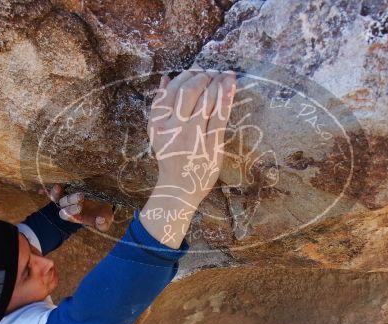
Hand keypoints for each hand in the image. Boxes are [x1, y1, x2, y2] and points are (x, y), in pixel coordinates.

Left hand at [38, 184, 113, 230]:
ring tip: (58, 187)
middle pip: (63, 204)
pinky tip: (49, 183)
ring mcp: (65, 195)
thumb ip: (103, 224)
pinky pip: (56, 186)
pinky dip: (51, 186)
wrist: (102, 201)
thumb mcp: (106, 219)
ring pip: (55, 196)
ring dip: (55, 192)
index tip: (80, 207)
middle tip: (81, 196)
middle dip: (70, 200)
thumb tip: (101, 220)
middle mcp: (67, 206)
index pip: (67, 215)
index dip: (71, 212)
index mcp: (74, 216)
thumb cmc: (102, 213)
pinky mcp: (66, 186)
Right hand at [147, 68, 236, 206]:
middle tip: (213, 72)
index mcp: (158, 123)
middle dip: (203, 77)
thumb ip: (159, 105)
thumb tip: (165, 78)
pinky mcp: (211, 144)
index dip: (186, 76)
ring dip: (218, 83)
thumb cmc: (170, 157)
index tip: (196, 70)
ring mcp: (194, 136)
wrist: (178, 188)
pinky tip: (231, 86)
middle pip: (189, 92)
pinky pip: (220, 116)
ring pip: (206, 101)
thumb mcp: (156, 131)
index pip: (172, 91)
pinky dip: (226, 98)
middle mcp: (174, 128)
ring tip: (226, 74)